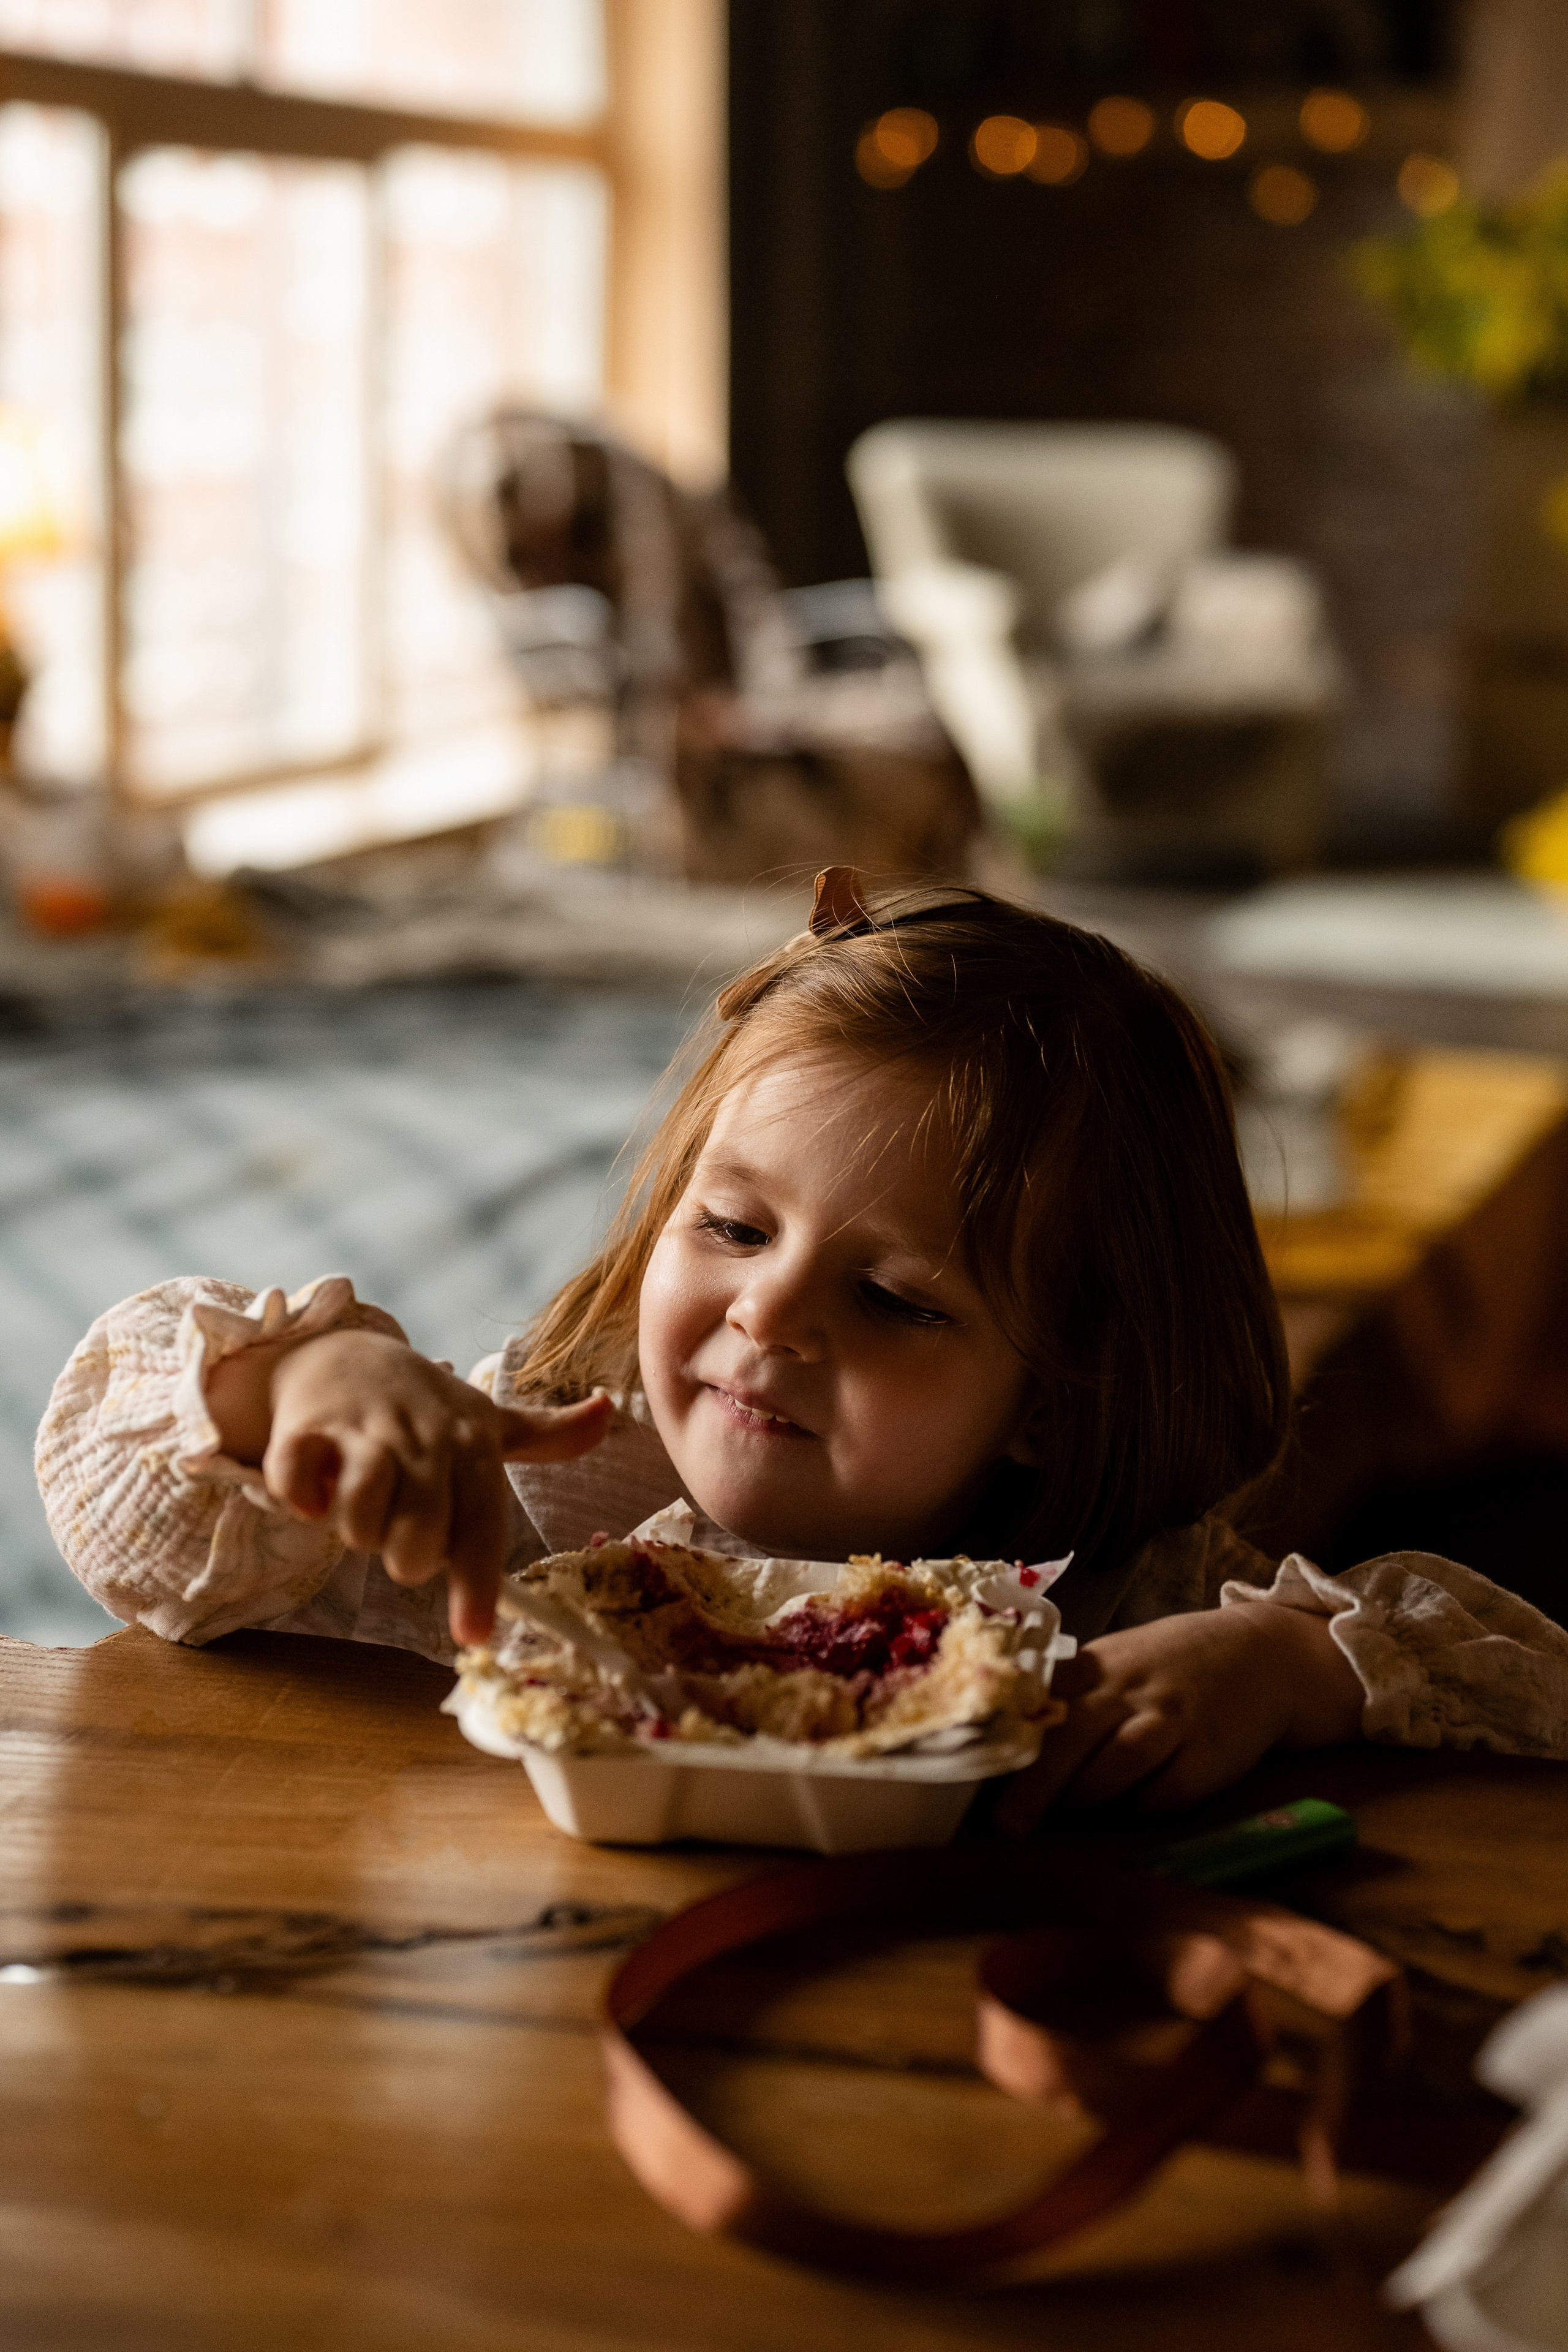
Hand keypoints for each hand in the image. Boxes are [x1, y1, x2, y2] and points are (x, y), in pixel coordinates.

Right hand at [213, 1328, 611, 1645]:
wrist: (343, 1350)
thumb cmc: (424, 1405)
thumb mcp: (486, 1417)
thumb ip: (546, 1434)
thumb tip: (609, 1413)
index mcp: (470, 1446)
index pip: (481, 1526)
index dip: (477, 1585)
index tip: (475, 1636)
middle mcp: (421, 1441)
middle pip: (417, 1541)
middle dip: (406, 1558)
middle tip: (399, 1530)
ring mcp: (361, 1433)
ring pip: (361, 1520)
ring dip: (357, 1531)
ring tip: (362, 1504)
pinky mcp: (304, 1430)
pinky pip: (299, 1485)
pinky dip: (303, 1499)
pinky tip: (312, 1491)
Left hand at [995, 1601, 1364, 1833]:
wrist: (1261, 1654)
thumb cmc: (1170, 1666)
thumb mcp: (1115, 1665)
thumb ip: (1068, 1698)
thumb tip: (1006, 1746)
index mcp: (1096, 1666)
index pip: (1040, 1701)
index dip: (1006, 1737)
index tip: (972, 1767)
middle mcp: (1129, 1689)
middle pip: (1072, 1737)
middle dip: (1035, 1785)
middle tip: (1006, 1825)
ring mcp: (1171, 1720)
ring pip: (1120, 1762)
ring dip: (1091, 1793)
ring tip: (1075, 1808)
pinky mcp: (1209, 1753)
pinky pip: (1168, 1791)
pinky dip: (1148, 1803)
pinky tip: (1141, 1801)